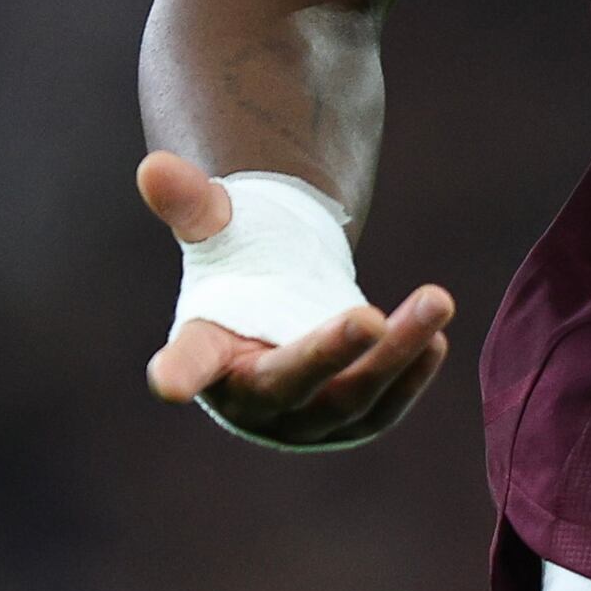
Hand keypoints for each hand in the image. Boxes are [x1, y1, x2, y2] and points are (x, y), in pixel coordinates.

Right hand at [136, 150, 457, 447]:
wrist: (279, 317)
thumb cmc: (240, 273)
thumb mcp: (216, 232)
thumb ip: (192, 203)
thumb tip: (154, 165)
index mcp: (205, 354)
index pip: (189, 363)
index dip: (179, 372)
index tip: (168, 381)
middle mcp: (250, 400)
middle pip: (288, 382)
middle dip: (328, 353)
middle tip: (368, 317)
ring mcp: (301, 421)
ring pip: (349, 398)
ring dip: (395, 355)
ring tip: (436, 301)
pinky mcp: (347, 425)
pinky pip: (382, 409)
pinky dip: (411, 375)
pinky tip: (435, 338)